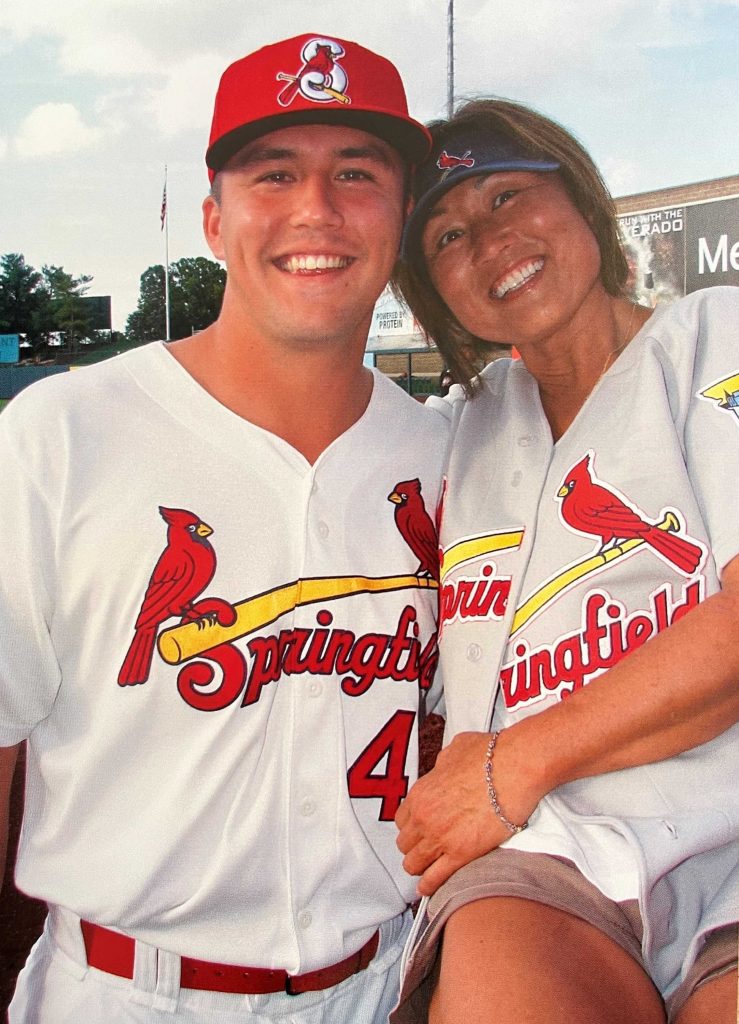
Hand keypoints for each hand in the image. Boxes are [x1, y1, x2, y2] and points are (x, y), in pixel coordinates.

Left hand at [396, 731, 526, 896]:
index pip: (401, 819)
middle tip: (424, 849)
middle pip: (405, 843)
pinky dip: (430, 887)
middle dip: (414, 847)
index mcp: (421, 792)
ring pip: (414, 864)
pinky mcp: (461, 854)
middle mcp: (424, 816)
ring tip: (426, 871)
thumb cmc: (491, 756)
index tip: (417, 830)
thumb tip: (445, 768)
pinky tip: (429, 890)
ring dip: (419, 867)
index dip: (411, 826)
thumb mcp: (455, 749)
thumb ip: (443, 764)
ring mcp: (440, 837)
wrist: (516, 767)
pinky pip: (435, 878)